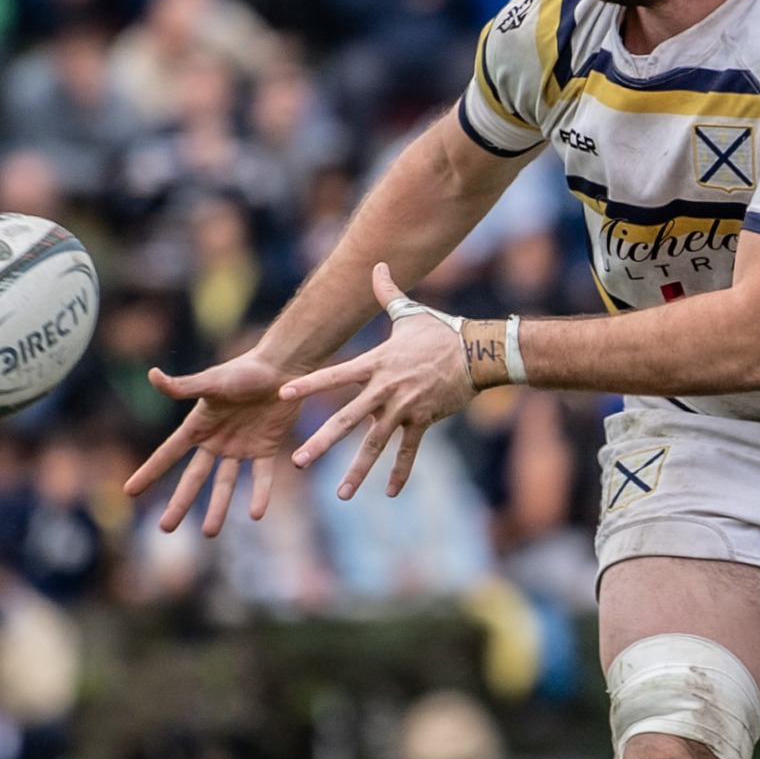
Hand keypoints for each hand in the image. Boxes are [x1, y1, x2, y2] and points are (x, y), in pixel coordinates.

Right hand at [124, 347, 303, 536]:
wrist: (282, 366)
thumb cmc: (244, 370)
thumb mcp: (212, 381)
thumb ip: (184, 386)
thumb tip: (152, 375)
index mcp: (199, 426)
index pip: (168, 454)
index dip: (150, 472)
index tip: (130, 491)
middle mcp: (216, 441)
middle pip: (193, 478)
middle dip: (179, 503)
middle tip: (165, 529)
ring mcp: (240, 447)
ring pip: (225, 484)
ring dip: (217, 508)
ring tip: (209, 533)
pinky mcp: (265, 448)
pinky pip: (261, 476)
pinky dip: (260, 494)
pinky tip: (256, 514)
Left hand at [278, 263, 474, 501]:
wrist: (477, 352)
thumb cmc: (441, 331)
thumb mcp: (410, 312)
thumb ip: (387, 292)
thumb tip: (377, 264)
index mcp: (376, 364)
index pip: (335, 375)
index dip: (309, 385)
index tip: (283, 394)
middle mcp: (385, 389)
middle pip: (347, 419)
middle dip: (322, 443)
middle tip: (298, 462)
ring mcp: (404, 408)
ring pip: (375, 443)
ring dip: (358, 471)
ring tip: (341, 494)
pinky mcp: (424, 420)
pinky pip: (408, 451)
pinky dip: (400, 472)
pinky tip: (389, 493)